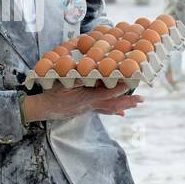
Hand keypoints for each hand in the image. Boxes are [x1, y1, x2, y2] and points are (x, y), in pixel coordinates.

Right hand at [22, 83, 143, 122]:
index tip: (131, 83)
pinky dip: (112, 110)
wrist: (43, 108)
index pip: (106, 94)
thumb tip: (91, 70)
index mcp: (85, 98)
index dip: (119, 89)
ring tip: (135, 105)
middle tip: (141, 100)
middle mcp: (89, 106)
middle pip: (112, 105)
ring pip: (109, 109)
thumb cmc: (51, 93)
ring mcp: (87, 109)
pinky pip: (102, 110)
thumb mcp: (63, 82)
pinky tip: (120, 113)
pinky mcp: (85, 110)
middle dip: (127, 102)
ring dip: (122, 106)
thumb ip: (77, 76)